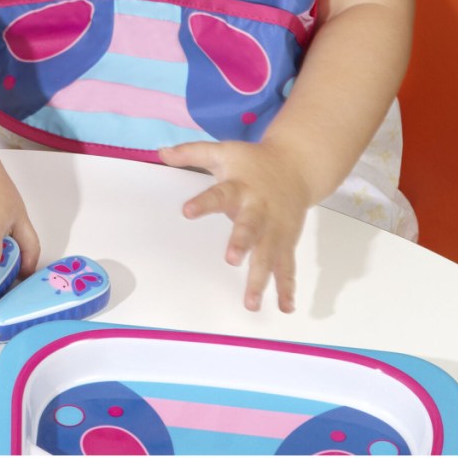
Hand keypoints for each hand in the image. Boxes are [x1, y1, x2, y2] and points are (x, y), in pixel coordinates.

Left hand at [158, 140, 311, 312]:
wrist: (297, 165)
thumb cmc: (254, 162)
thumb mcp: (222, 151)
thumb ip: (191, 153)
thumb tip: (161, 152)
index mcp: (240, 187)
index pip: (219, 194)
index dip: (203, 202)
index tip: (187, 211)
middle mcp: (259, 209)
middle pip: (250, 227)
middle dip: (242, 243)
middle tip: (231, 259)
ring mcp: (275, 228)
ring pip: (269, 254)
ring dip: (261, 278)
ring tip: (250, 302)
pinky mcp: (286, 241)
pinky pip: (287, 266)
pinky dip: (287, 287)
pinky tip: (285, 306)